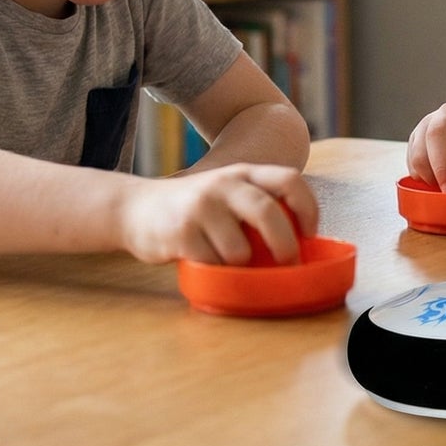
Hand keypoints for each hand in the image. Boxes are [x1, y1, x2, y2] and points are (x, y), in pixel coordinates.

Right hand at [120, 164, 317, 264]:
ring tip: (229, 262)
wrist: (136, 208)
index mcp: (243, 173)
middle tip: (287, 263)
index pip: (289, 180)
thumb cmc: (194, 208)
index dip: (308, 208)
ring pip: (240, 251)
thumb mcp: (227, 194)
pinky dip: (216, 272)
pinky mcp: (182, 233)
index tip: (309, 234)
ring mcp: (202, 207)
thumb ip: (255, 206)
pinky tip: (205, 262)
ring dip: (241, 266)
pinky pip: (213, 264)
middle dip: (285, 246)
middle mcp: (224, 184)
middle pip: (269, 214)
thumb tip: (297, 244)